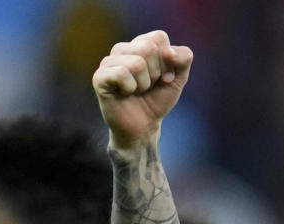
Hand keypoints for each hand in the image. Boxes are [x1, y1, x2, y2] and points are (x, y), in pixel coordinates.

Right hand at [92, 30, 192, 149]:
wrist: (144, 126)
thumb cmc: (157, 99)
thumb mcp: (179, 78)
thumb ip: (183, 58)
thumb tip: (168, 50)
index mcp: (140, 44)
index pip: (159, 37)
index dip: (168, 61)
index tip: (164, 77)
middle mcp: (122, 49)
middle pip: (148, 47)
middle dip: (156, 72)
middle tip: (149, 85)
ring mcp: (108, 62)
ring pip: (137, 62)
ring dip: (144, 83)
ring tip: (137, 90)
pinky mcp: (99, 77)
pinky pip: (122, 73)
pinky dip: (131, 88)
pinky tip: (125, 93)